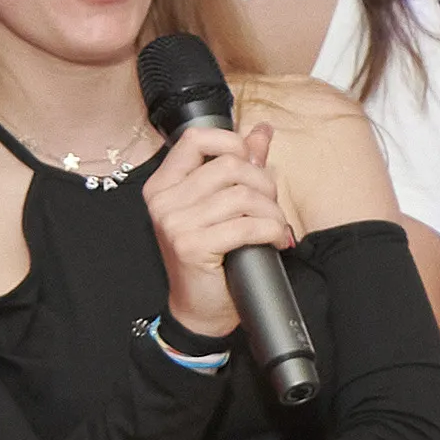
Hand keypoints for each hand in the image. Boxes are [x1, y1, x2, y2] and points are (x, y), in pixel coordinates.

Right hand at [145, 117, 297, 341]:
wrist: (199, 309)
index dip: (232, 144)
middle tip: (271, 207)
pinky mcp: (192, 246)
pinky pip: (246, 225)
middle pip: (229, 166)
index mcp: (164, 184)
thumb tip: (262, 130)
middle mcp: (163, 200)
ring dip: (272, 212)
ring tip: (275, 227)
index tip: (252, 166)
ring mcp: (174, 223)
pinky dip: (271, 230)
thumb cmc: (211, 257)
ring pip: (242, 195)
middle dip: (263, 184)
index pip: (196, 138)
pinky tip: (276, 240)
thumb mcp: (219, 207)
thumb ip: (238, 165)